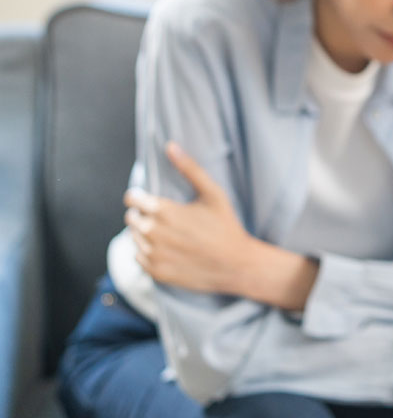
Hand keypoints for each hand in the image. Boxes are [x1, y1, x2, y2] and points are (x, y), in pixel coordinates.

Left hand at [124, 141, 257, 294]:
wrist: (236, 265)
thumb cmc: (226, 226)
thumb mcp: (213, 194)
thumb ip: (189, 169)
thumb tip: (170, 145)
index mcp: (163, 211)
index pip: (131, 199)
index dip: (139, 197)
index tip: (149, 199)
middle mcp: (152, 232)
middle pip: (131, 218)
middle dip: (143, 215)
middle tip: (166, 218)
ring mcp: (152, 254)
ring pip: (133, 237)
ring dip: (146, 234)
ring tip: (170, 234)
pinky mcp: (155, 271)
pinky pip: (139, 257)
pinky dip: (149, 252)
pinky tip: (169, 249)